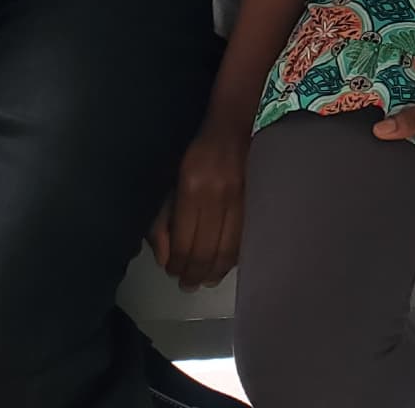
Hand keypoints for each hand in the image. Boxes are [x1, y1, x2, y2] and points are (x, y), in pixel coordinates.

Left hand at [149, 114, 249, 291]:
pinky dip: (233, 258)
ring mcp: (238, 200)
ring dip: (215, 271)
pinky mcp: (252, 202)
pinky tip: (224, 265)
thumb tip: (164, 259)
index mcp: (191, 191)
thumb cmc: (195, 154)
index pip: (185, 243)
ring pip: (228, 250)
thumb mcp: (169, 184)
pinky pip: (242, 240)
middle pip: (206, 251)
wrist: (231, 129)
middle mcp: (216, 197)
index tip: (173, 273)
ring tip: (205, 281)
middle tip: (188, 285)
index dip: (178, 265)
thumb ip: (162, 222)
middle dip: (195, 274)